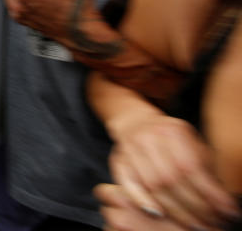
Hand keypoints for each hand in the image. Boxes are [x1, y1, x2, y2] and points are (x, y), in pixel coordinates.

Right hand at [108, 114, 239, 229]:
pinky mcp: (118, 160)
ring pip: (152, 185)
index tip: (225, 211)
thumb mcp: (192, 145)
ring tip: (192, 224)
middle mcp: (148, 137)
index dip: (209, 193)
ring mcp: (130, 148)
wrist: (136, 123)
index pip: (191, 167)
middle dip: (194, 206)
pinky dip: (142, 201)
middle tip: (209, 223)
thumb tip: (222, 201)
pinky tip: (158, 214)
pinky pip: (128, 184)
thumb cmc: (171, 140)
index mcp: (173, 130)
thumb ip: (206, 168)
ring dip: (174, 210)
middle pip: (171, 178)